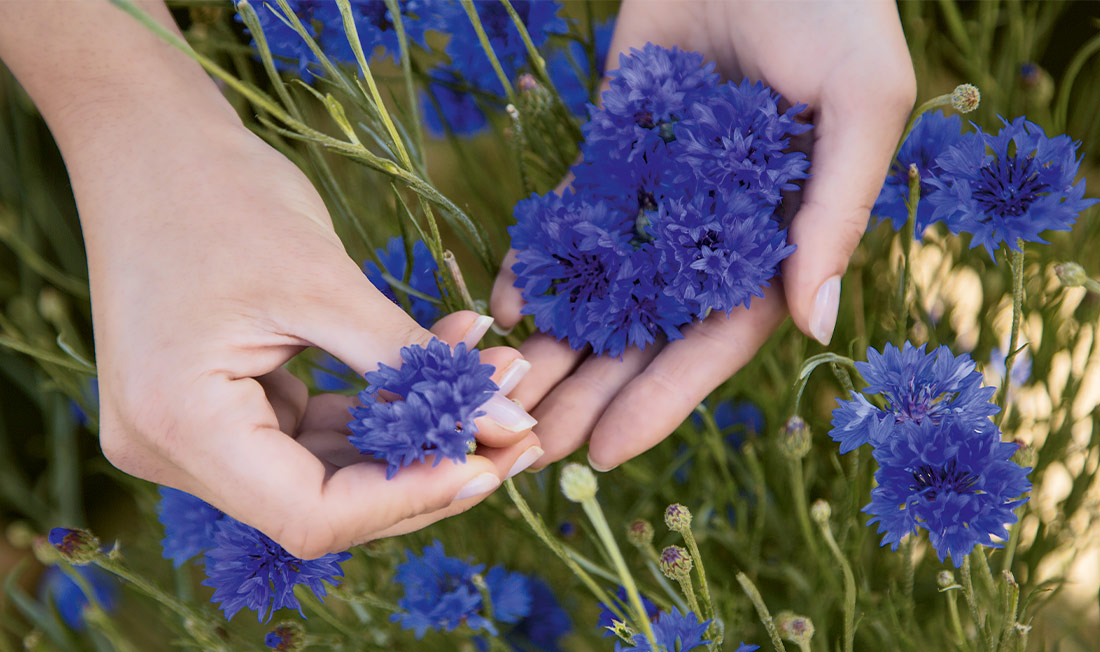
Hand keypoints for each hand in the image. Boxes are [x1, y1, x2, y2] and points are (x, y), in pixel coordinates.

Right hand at [87, 125, 542, 558]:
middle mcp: (172, 450)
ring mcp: (188, 437)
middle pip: (322, 507)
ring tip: (490, 396)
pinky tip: (435, 373)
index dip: (410, 495)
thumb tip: (509, 423)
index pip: (312, 515)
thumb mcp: (324, 282)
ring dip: (410, 442)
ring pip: (323, 477)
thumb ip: (412, 360)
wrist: (147, 148)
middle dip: (424, 473)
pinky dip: (374, 412)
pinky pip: (307, 437)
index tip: (492, 459)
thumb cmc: (221, 196)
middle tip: (513, 436)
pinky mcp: (213, 414)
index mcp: (180, 424)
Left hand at [490, 0, 915, 470]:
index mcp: (778, 239)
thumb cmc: (834, 8)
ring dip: (555, 343)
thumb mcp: (859, 103)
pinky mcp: (612, 151)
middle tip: (530, 445)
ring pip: (602, 290)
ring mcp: (657, 196)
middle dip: (591, 389)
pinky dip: (541, 261)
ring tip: (501, 389)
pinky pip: (572, 221)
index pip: (716, 340)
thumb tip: (813, 326)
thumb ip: (835, 212)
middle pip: (647, 332)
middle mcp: (713, 232)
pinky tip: (503, 300)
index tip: (606, 452)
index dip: (663, 398)